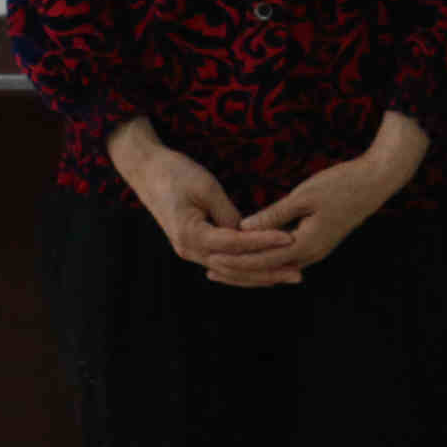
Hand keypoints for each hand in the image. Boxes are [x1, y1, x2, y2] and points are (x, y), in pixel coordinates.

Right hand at [107, 118, 296, 278]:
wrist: (147, 171)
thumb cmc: (176, 173)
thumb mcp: (206, 187)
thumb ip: (228, 213)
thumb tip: (250, 233)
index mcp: (190, 235)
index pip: (235, 244)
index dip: (264, 242)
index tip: (290, 239)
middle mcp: (189, 250)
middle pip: (234, 266)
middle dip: (267, 271)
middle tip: (298, 273)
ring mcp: (190, 250)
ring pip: (230, 269)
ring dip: (259, 274)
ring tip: (288, 275)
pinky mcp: (194, 245)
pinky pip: (224, 261)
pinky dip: (245, 267)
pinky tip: (266, 271)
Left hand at [211, 120, 426, 286]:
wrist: (376, 182)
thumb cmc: (341, 184)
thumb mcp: (304, 195)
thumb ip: (274, 214)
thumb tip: (243, 227)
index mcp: (306, 245)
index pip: (262, 261)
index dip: (235, 260)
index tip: (210, 257)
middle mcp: (311, 255)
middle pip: (267, 271)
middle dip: (238, 271)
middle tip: (209, 269)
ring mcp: (316, 251)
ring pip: (276, 268)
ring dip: (251, 269)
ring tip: (225, 268)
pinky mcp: (319, 243)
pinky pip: (285, 259)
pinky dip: (266, 261)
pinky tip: (254, 256)